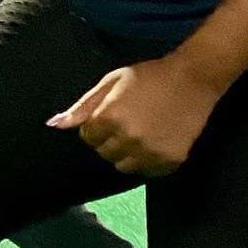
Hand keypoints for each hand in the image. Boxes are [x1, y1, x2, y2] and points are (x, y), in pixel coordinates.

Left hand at [47, 55, 226, 176]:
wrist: (193, 79)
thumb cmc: (149, 76)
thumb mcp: (111, 82)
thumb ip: (83, 106)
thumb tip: (54, 124)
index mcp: (109, 118)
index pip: (88, 137)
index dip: (96, 125)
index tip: (111, 114)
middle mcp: (128, 138)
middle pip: (104, 153)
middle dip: (109, 139)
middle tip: (127, 121)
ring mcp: (150, 152)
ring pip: (123, 166)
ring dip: (126, 153)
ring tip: (140, 132)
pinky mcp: (170, 160)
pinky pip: (148, 172)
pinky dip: (148, 160)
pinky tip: (156, 140)